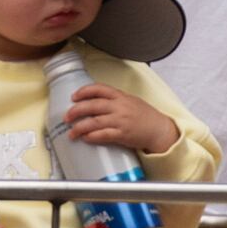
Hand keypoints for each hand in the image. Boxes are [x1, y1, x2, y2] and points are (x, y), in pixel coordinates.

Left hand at [64, 84, 180, 155]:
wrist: (160, 130)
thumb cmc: (145, 116)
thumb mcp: (131, 101)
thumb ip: (115, 100)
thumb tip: (95, 101)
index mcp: (121, 96)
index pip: (99, 89)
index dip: (84, 91)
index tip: (74, 96)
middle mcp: (120, 107)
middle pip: (93, 105)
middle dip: (76, 110)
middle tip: (66, 117)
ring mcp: (121, 120)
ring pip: (95, 121)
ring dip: (80, 127)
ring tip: (71, 132)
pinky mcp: (123, 134)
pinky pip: (104, 135)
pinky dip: (93, 136)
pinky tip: (85, 138)